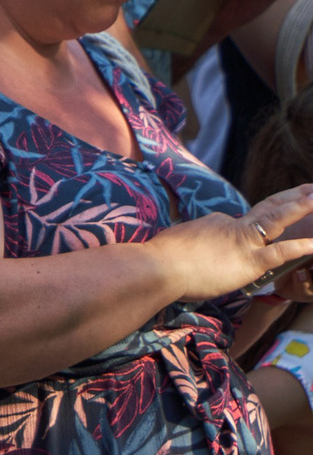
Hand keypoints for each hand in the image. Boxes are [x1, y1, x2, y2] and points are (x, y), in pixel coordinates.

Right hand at [153, 185, 312, 300]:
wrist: (157, 266)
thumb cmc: (160, 258)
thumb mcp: (178, 240)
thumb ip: (192, 241)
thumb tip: (193, 244)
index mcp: (216, 223)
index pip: (242, 223)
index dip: (254, 225)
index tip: (262, 227)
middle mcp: (232, 226)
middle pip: (268, 208)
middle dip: (291, 198)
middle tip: (311, 188)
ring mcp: (242, 243)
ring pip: (277, 221)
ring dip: (300, 209)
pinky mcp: (249, 262)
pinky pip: (280, 252)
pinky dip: (300, 247)